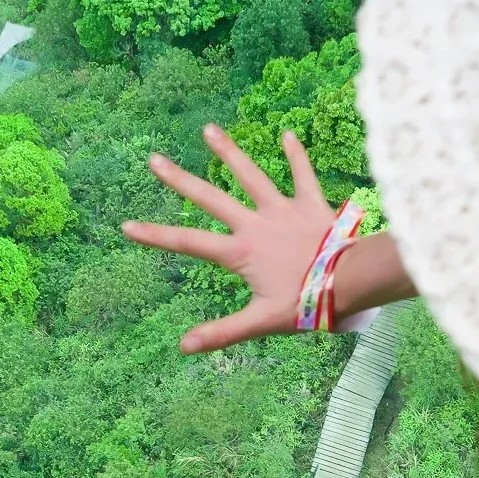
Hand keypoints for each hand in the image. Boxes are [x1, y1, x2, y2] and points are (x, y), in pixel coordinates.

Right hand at [122, 124, 337, 354]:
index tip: (127, 225)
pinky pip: (303, 175)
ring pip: (251, 175)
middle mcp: (256, 224)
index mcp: (240, 252)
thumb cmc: (307, 304)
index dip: (156, 235)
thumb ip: (221, 333)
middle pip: (211, 198)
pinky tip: (288, 133)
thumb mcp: (260, 322)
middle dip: (180, 180)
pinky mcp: (311, 204)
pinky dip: (296, 155)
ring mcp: (283, 210)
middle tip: (155, 160)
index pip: (189, 242)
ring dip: (230, 152)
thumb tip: (183, 347)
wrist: (351, 281)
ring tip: (210, 129)